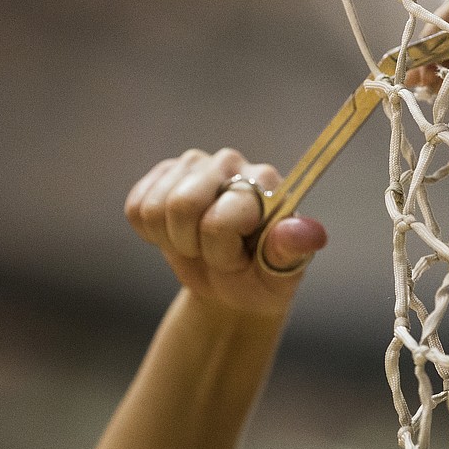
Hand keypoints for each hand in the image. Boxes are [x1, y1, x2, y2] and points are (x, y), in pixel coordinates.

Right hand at [125, 148, 326, 316]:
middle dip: (192, 245)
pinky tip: (176, 234)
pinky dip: (150, 233)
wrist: (230, 287)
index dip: (221, 253)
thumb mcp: (280, 274)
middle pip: (181, 204)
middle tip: (214, 254)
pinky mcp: (163, 174)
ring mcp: (194, 164)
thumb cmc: (261, 277)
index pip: (219, 219)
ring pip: (155, 207)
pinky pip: (136, 207)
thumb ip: (290, 251)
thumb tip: (311, 234)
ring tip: (197, 245)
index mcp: (265, 181)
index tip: (239, 261)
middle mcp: (231, 162)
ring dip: (171, 240)